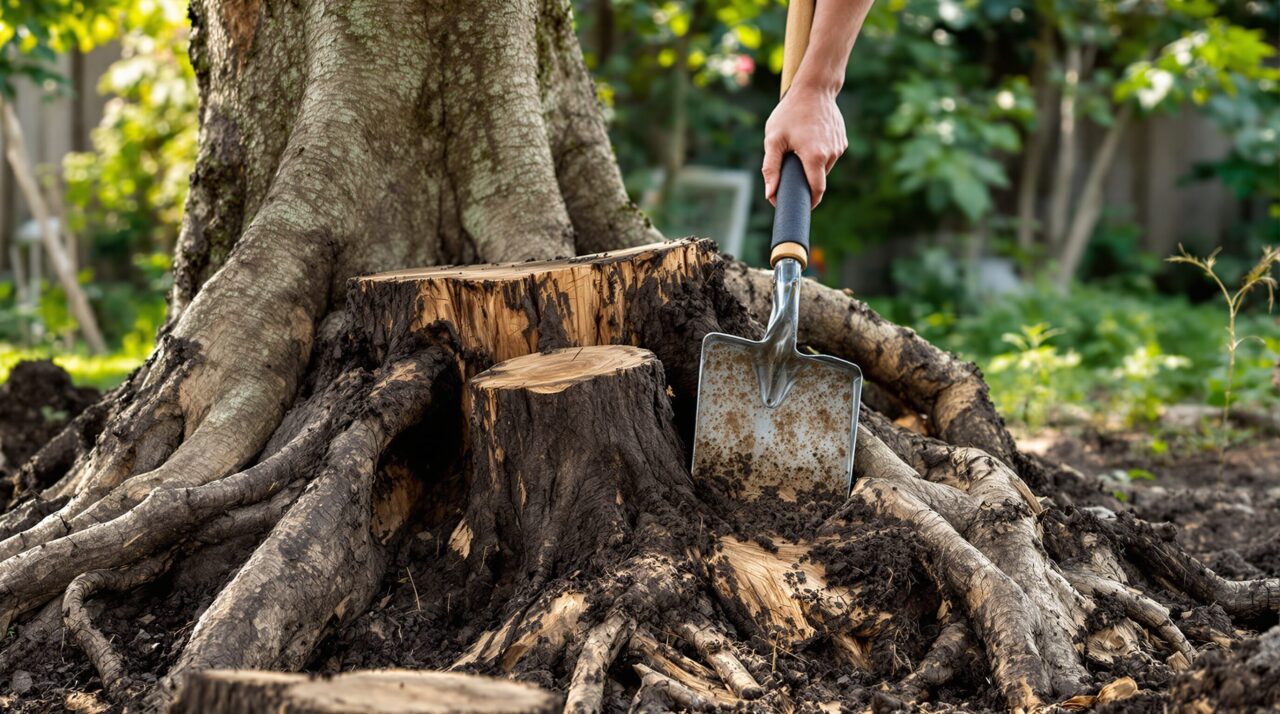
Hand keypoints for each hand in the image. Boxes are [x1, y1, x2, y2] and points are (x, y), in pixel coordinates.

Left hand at [762, 86, 846, 207]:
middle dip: (805, 180)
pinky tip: (809, 139)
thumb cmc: (790, 113)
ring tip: (798, 149)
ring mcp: (839, 147)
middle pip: (818, 179)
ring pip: (824, 167)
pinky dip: (819, 154)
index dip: (809, 202)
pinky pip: (829, 155)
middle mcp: (831, 154)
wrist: (814, 88)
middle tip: (790, 170)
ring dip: (812, 165)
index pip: (816, 191)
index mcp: (815, 157)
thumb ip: (771, 168)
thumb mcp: (774, 140)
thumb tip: (770, 194)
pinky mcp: (842, 140)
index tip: (800, 207)